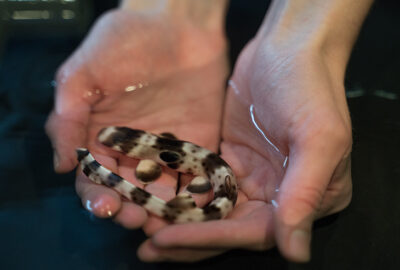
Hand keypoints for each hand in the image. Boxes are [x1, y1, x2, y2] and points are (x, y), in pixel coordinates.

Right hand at [45, 8, 227, 226]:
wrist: (177, 25)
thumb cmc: (124, 42)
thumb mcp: (82, 75)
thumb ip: (66, 119)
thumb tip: (61, 165)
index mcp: (100, 137)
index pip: (93, 177)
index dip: (95, 195)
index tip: (103, 205)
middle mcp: (132, 149)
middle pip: (127, 190)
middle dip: (128, 208)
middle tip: (134, 219)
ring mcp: (166, 149)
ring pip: (160, 190)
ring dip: (160, 209)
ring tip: (162, 221)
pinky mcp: (197, 144)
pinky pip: (194, 175)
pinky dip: (194, 194)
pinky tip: (193, 207)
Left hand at [137, 37, 351, 261]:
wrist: (287, 47)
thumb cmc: (309, 87)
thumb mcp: (318, 137)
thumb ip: (304, 193)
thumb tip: (296, 254)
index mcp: (306, 198)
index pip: (255, 231)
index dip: (211, 237)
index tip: (169, 238)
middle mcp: (277, 195)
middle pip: (229, 227)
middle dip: (189, 238)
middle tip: (148, 248)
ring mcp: (251, 177)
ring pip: (212, 210)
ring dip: (180, 221)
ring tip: (142, 229)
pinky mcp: (229, 159)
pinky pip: (203, 183)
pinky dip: (181, 193)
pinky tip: (154, 199)